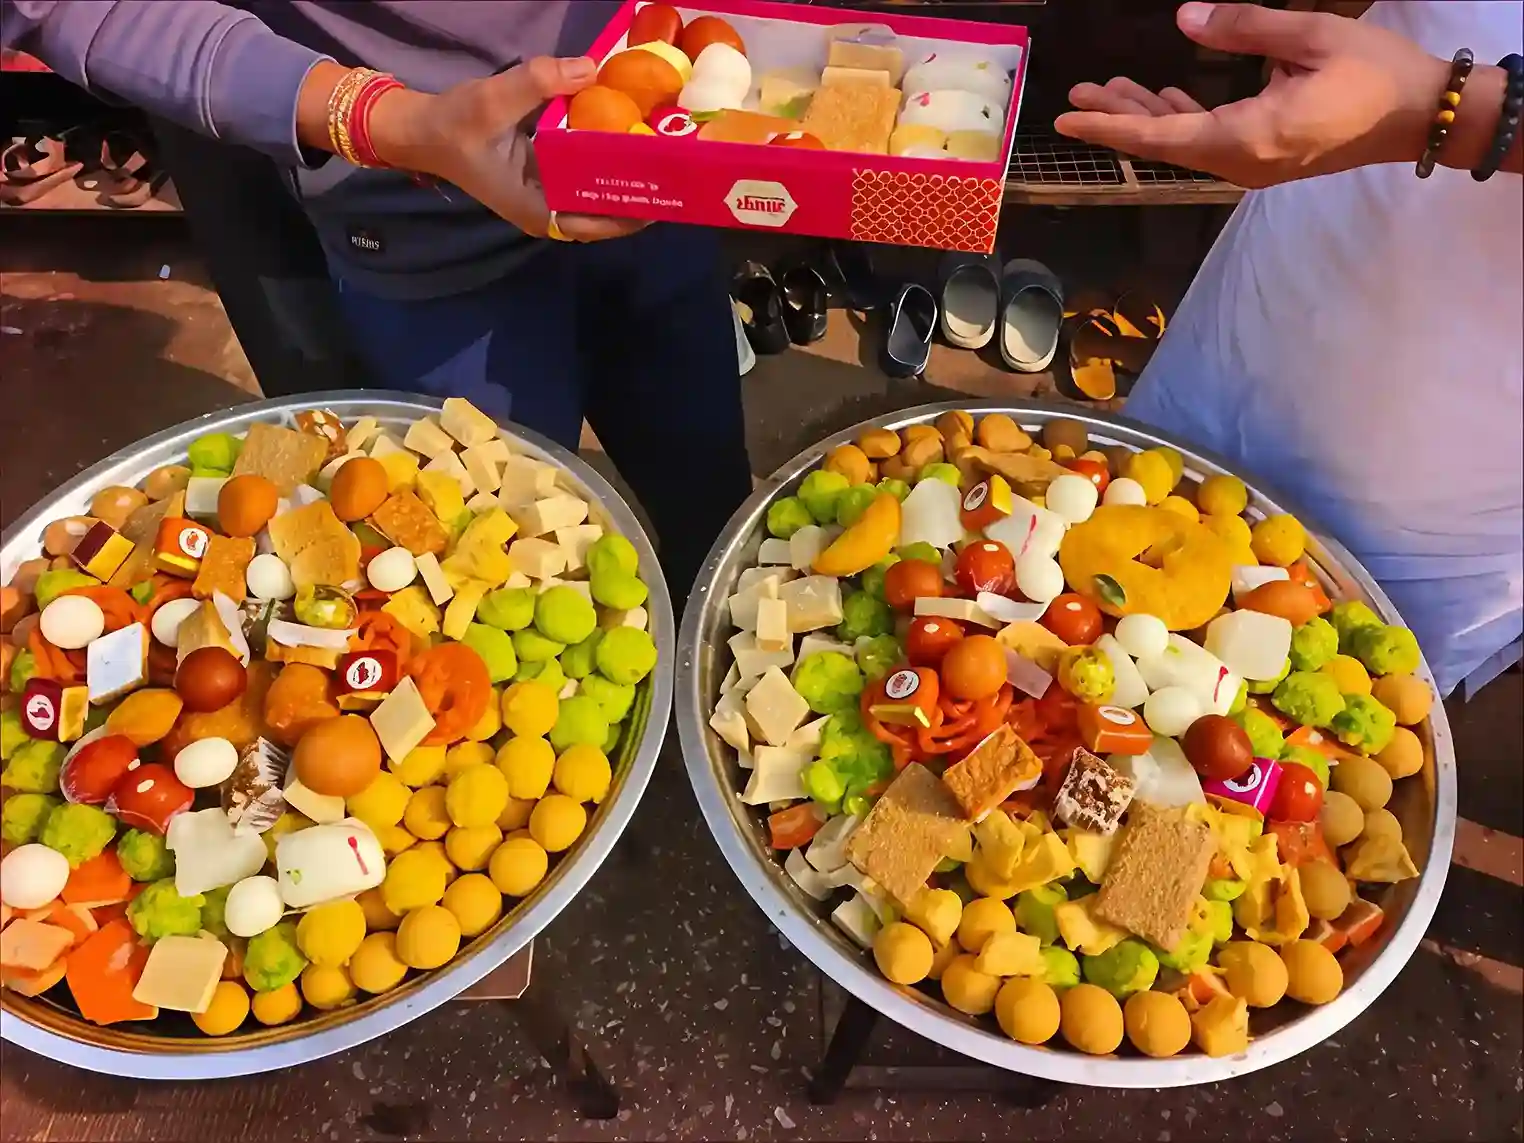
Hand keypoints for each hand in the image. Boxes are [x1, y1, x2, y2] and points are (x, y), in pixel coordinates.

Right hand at [382, 56, 645, 241]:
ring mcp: (549, 192)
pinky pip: (585, 171)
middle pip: (606, 209)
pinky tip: (631, 135)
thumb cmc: (454, 127)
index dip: (633, 215)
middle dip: (639, 191)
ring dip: (627, 174)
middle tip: (677, 167)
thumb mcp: (491, 102)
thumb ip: (539, 83)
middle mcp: (550, 209)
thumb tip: (590, 68)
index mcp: (540, 211)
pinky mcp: (547, 173)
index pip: (598, 225)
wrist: (422, 129)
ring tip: (665, 153)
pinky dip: (606, 156)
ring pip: (598, 190)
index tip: (665, 197)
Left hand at [1053, 2, 1448, 187]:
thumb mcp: (1311, 36)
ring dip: (1147, 115)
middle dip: (1118, 116)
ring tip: (1109, 89)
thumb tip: (1185, 17)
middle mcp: (1242, 161)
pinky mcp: (1264, 157)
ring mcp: (1252, 164)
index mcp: (1249, 136)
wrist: (1423, 116)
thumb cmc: (1375, 73)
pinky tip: (1161, 97)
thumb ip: (1243, 27)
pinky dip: (1180, 119)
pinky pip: (1208, 141)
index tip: (1069, 118)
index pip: (1161, 136)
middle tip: (1078, 94)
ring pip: (1184, 141)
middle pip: (1163, 142)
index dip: (1110, 126)